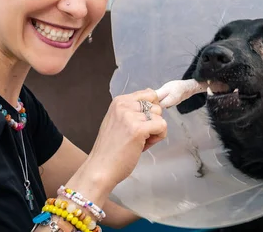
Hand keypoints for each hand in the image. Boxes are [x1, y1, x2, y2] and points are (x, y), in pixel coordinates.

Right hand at [66, 89, 166, 205]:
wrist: (100, 169)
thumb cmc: (110, 149)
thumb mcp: (118, 121)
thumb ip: (133, 111)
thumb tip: (156, 102)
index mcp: (119, 101)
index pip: (148, 94)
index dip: (150, 110)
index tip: (142, 123)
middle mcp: (124, 105)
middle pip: (156, 106)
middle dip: (153, 121)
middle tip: (139, 136)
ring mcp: (131, 116)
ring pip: (160, 116)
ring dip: (155, 131)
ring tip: (140, 142)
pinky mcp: (139, 129)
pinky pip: (162, 126)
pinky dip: (158, 137)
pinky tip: (145, 145)